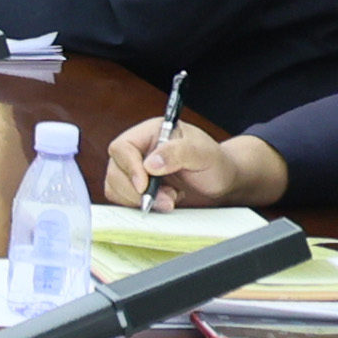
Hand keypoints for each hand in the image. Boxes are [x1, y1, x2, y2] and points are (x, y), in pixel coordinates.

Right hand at [105, 121, 278, 209]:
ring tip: (169, 199)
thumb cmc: (215, 162)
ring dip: (139, 199)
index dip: (129, 167)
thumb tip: (150, 164)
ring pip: (115, 185)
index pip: (122, 147)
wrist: (223, 180)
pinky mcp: (136, 187)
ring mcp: (135, 168)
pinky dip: (138, 205)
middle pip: (116, 169)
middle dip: (136, 190)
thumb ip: (178, 153)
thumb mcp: (203, 153)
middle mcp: (139, 149)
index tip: (145, 185)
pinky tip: (162, 201)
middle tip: (166, 198)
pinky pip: (122, 197)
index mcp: (150, 132)